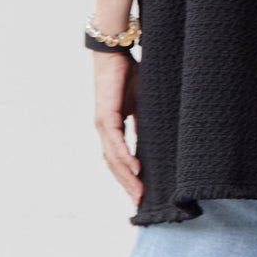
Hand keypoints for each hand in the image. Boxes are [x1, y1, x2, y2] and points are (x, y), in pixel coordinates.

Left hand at [93, 51, 141, 207]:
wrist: (114, 54)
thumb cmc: (128, 76)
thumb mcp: (140, 105)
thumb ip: (142, 124)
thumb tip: (153, 142)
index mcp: (111, 129)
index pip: (117, 160)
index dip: (127, 178)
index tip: (139, 194)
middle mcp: (104, 130)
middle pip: (113, 165)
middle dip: (127, 185)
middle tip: (140, 203)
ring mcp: (103, 124)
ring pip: (113, 158)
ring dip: (126, 177)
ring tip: (139, 193)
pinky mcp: (106, 116)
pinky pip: (116, 142)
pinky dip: (125, 157)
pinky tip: (136, 170)